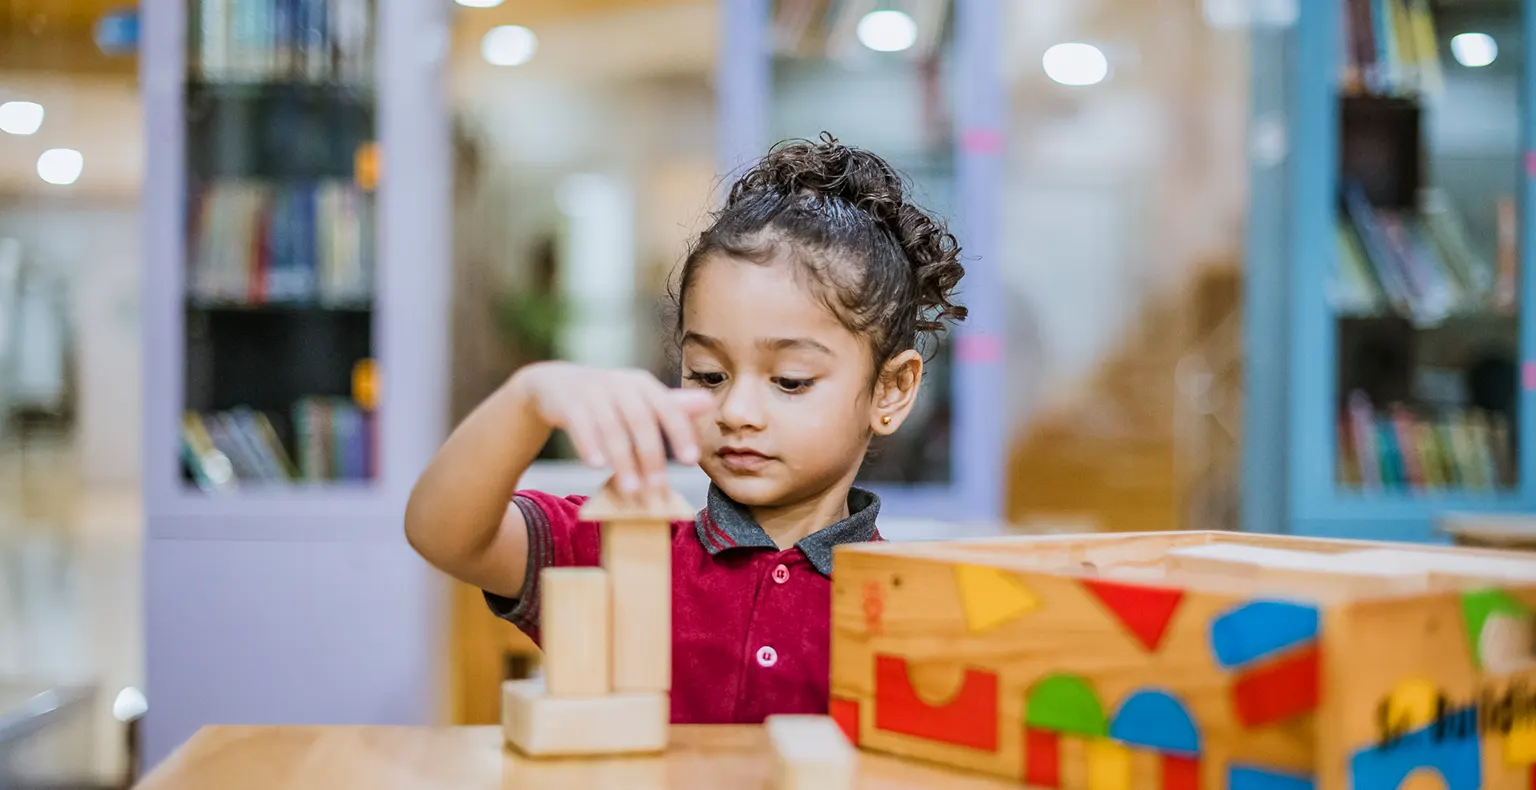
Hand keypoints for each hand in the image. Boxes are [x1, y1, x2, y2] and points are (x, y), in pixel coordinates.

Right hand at [512, 362, 711, 493]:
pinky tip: (597, 466)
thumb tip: (709, 402)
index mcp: (643, 384)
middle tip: (657, 487)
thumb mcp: (640, 398)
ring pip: (611, 428)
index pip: (668, 407)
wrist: (556, 385)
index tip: (691, 460)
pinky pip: (581, 425)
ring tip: (630, 490)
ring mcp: (592, 391)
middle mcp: (620, 384)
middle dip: (651, 455)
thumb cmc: (608, 398)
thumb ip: (672, 405)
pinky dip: (590, 446)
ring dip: (622, 461)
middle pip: (640, 421)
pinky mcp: (568, 403)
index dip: (681, 433)